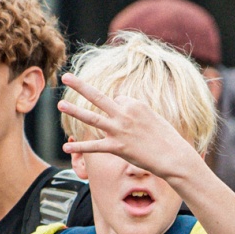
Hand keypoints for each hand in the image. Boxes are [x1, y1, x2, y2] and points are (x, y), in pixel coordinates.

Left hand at [57, 73, 205, 185]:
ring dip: (75, 111)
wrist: (174, 156)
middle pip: (98, 97)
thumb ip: (134, 112)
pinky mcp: (117, 147)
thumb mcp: (152, 117)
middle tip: (66, 77)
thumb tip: (120, 109)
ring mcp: (119, 130)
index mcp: (135, 103)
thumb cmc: (165, 138)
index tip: (128, 120)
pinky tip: (66, 146)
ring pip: (92, 118)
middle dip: (80, 86)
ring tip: (60, 104)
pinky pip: (94, 146)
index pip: (117, 99)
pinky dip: (79, 146)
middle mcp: (125, 113)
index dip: (119, 109)